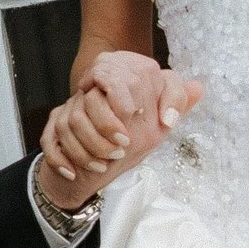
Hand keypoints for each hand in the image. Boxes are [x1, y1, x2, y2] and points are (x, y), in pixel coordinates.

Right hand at [37, 53, 202, 210]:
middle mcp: (86, 98)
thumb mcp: (156, 123)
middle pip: (86, 103)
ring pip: (67, 123)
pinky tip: (75, 173)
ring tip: (105, 165)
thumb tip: (198, 88)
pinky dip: (61, 159)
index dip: (121, 95)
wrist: (94, 167)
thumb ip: (175, 101)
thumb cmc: (128, 141)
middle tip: (124, 147)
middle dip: (104, 127)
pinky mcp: (51, 134)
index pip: (109, 74)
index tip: (135, 115)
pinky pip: (49, 143)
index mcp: (112, 86)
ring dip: (86, 147)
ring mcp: (65, 115)